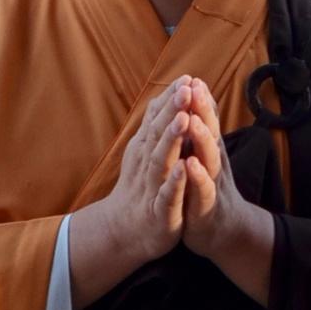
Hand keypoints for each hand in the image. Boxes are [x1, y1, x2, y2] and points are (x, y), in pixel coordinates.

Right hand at [103, 77, 194, 266]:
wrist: (123, 232)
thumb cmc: (140, 189)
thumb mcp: (145, 156)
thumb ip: (153, 129)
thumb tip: (161, 98)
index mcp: (145, 149)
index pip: (157, 119)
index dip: (171, 100)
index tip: (186, 77)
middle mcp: (146, 163)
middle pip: (158, 132)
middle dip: (173, 110)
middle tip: (186, 87)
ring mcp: (152, 187)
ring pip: (161, 159)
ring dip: (172, 138)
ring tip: (184, 118)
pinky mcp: (160, 211)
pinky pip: (167, 194)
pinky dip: (174, 181)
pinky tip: (182, 167)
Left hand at [178, 75, 274, 306]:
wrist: (224, 232)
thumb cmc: (208, 189)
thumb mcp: (206, 157)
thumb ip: (203, 129)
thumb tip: (200, 96)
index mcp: (210, 151)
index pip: (206, 121)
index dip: (200, 101)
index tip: (192, 77)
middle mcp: (214, 163)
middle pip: (210, 133)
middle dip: (203, 110)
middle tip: (195, 88)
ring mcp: (213, 184)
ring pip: (209, 159)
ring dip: (201, 139)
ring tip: (193, 121)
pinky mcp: (207, 207)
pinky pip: (202, 191)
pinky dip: (198, 178)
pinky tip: (191, 165)